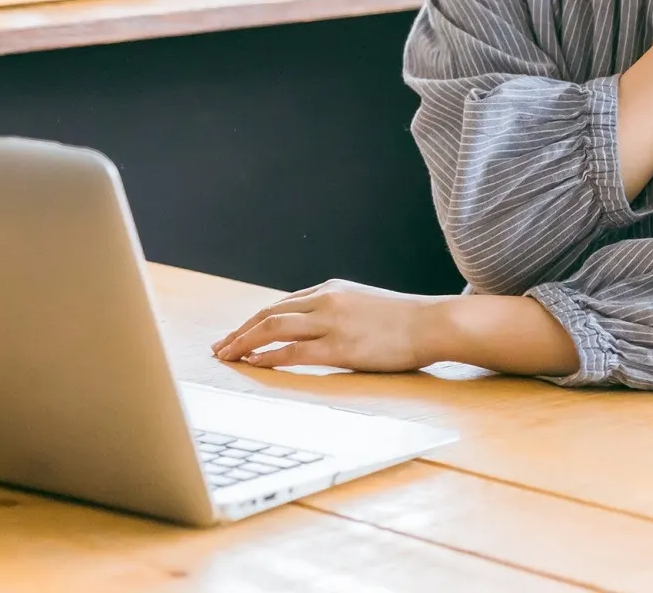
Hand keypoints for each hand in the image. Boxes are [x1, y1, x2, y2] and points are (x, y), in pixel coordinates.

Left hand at [212, 280, 444, 372]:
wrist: (433, 323)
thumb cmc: (404, 320)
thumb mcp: (364, 305)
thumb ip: (338, 312)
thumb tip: (317, 329)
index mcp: (331, 289)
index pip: (281, 304)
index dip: (254, 321)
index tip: (237, 335)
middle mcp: (326, 300)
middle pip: (269, 312)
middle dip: (239, 331)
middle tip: (219, 347)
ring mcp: (332, 322)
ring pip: (273, 327)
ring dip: (244, 342)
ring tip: (226, 356)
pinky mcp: (340, 346)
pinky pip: (293, 351)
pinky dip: (269, 356)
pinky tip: (253, 363)